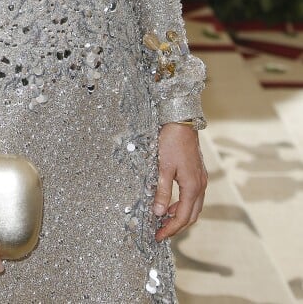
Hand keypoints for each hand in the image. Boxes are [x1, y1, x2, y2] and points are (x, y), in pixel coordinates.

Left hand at [153, 123, 206, 241]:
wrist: (182, 121)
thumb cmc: (171, 142)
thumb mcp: (163, 167)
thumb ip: (162, 191)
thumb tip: (159, 213)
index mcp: (192, 186)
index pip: (183, 217)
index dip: (171, 229)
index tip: (158, 236)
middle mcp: (201, 185)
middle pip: (192, 215)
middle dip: (177, 226)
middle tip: (161, 232)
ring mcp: (201, 179)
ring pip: (194, 206)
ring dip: (181, 215)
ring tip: (164, 219)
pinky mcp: (198, 173)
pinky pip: (194, 196)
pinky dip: (184, 204)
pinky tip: (171, 202)